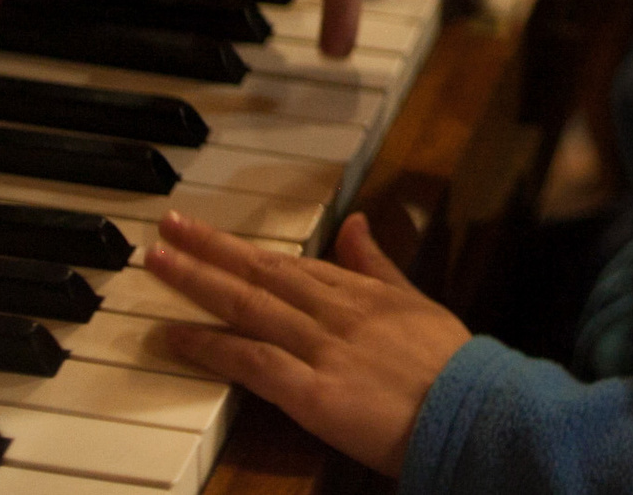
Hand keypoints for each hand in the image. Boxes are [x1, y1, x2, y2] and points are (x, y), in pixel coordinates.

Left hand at [148, 211, 470, 477]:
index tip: (203, 230)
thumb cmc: (452, 364)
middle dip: (209, 249)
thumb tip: (356, 222)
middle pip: (261, 274)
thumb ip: (378, 264)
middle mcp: (336, 312)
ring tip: (157, 263)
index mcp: (362, 292)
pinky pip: (254, 363)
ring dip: (199, 283)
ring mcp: (323, 349)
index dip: (242, 247)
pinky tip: (175, 335)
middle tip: (166, 228)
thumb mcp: (417, 301)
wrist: (475, 409)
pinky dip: (212, 346)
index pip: (290, 264)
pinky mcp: (314, 392)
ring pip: (250, 307)